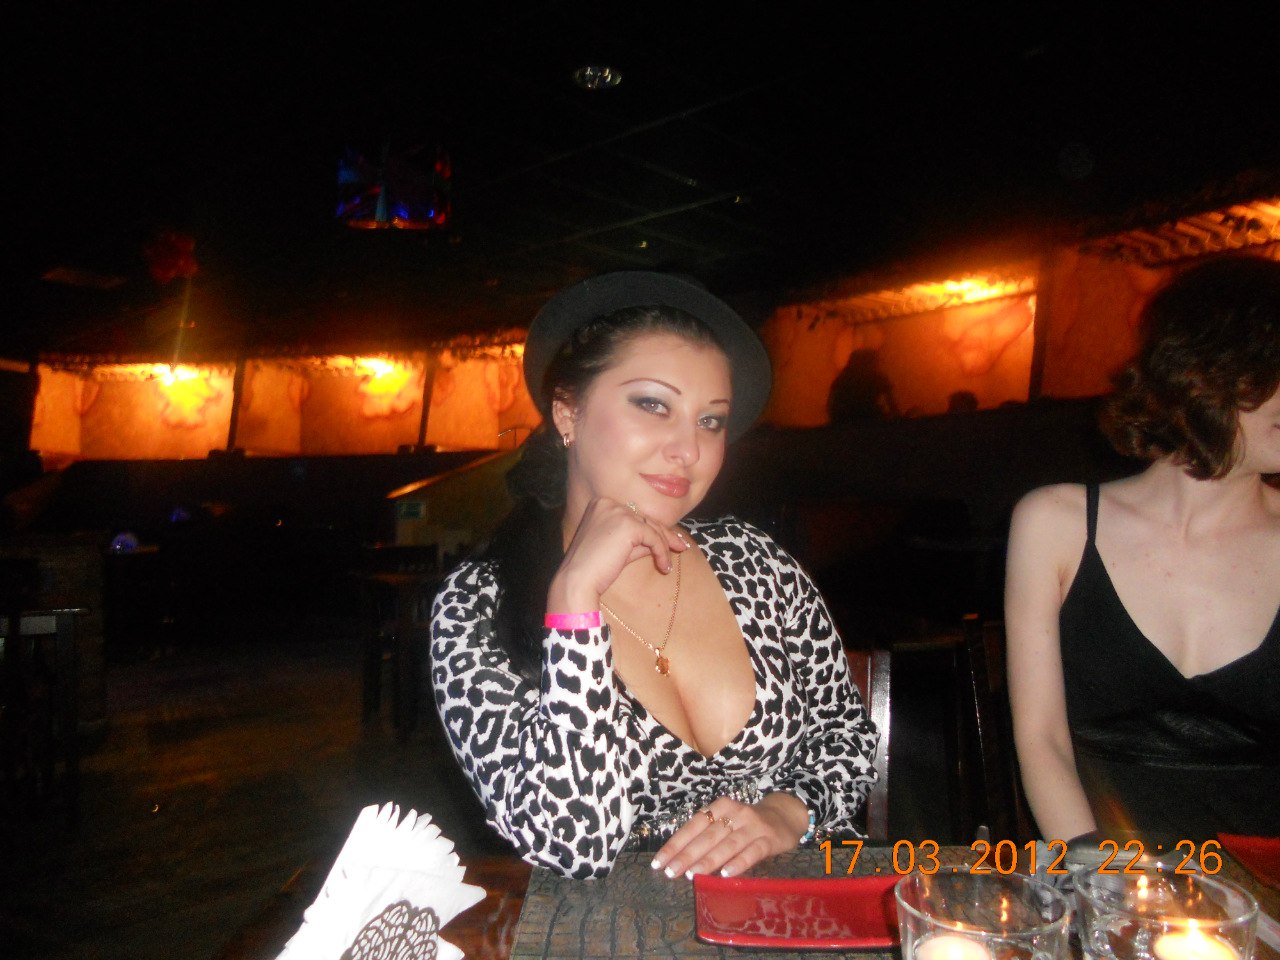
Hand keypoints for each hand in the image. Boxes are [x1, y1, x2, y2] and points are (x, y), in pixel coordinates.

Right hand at [548, 498, 688, 613]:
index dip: (653, 529)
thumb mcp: (619, 548)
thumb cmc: (595, 567)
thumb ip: (637, 540)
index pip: (634, 515)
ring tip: (667, 564)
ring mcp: (618, 512)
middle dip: (665, 535)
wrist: (578, 580)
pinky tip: (663, 566)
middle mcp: (608, 503)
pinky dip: (661, 552)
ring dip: (664, 546)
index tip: (669, 540)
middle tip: (681, 547)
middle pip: (645, 519)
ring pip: (651, 527)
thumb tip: (661, 541)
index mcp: (601, 504)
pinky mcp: (627, 525)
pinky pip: (653, 538)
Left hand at [652, 792, 807, 879]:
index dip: (675, 844)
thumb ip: (707, 837)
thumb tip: (679, 859)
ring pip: (727, 844)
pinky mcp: (768, 839)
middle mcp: (734, 813)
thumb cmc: (745, 823)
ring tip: (692, 875)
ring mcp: (752, 826)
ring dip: (708, 860)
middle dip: (686, 855)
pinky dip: (738, 863)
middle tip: (670, 872)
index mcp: (719, 807)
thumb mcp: (725, 823)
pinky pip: (752, 852)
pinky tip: (726, 874)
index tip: (659, 862)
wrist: (783, 816)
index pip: (692, 826)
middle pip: (707, 836)